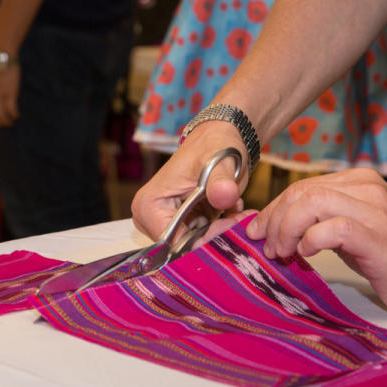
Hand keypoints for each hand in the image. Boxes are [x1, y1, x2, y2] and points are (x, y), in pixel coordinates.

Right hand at [132, 120, 248, 239]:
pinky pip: (203, 238)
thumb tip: (223, 194)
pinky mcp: (181, 224)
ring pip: (196, 245)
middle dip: (214, 235)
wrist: (221, 139)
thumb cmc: (214, 145)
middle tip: (237, 217)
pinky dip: (221, 228)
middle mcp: (151, 218)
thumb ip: (221, 181)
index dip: (203, 238)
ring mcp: (165, 222)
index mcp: (149, 205)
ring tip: (236, 209)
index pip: (172, 242)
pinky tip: (232, 210)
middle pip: (183, 247)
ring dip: (221, 231)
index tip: (229, 222)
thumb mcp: (219, 162)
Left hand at [245, 168, 386, 317]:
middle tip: (270, 248)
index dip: (272, 210)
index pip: (300, 186)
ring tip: (284, 253)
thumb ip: (316, 220)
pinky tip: (307, 255)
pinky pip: (333, 228)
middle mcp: (365, 188)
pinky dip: (311, 240)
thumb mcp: (347, 230)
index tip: (258, 233)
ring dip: (287, 229)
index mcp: (356, 182)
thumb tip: (269, 225)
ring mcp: (374, 210)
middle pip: (301, 192)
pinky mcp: (379, 237)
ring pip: (312, 203)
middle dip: (274, 221)